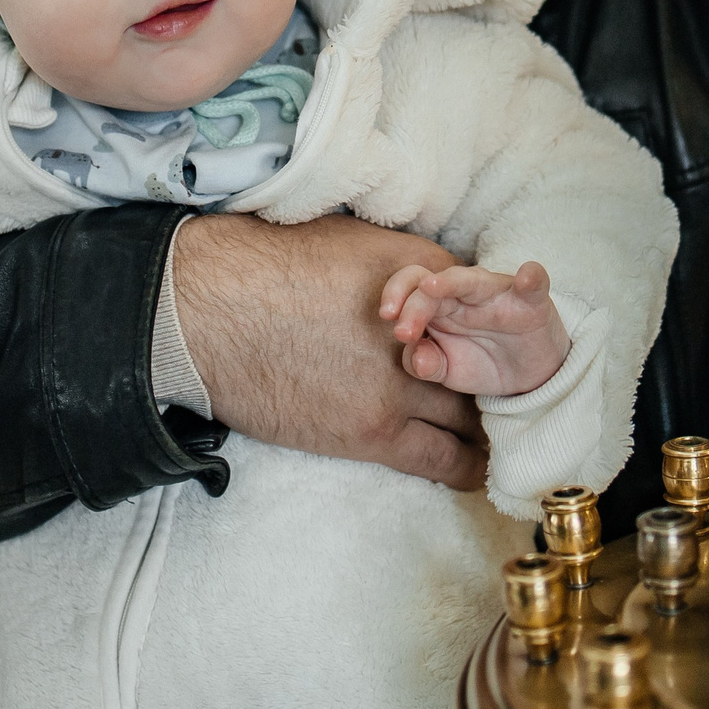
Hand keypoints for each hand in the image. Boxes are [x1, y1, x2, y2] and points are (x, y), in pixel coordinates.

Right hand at [172, 213, 487, 490]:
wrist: (206, 309)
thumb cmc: (265, 264)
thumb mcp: (351, 240)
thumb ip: (406, 266)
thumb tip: (436, 288)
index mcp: (423, 273)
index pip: (490, 306)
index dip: (496, 330)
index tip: (497, 346)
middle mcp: (426, 330)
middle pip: (489, 365)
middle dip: (496, 380)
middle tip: (502, 394)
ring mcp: (401, 386)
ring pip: (472, 416)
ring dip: (482, 424)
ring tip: (488, 433)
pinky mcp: (372, 432)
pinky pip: (444, 461)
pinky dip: (468, 465)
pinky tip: (476, 469)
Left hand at [379, 260, 569, 396]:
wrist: (527, 375)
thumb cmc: (481, 361)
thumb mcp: (448, 371)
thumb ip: (426, 364)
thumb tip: (416, 357)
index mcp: (439, 305)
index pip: (410, 287)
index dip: (395, 296)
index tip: (387, 319)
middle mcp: (465, 292)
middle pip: (433, 283)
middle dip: (413, 305)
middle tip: (402, 332)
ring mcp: (498, 294)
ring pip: (474, 278)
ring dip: (452, 282)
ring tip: (432, 286)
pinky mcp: (532, 302)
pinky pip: (533, 284)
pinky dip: (531, 277)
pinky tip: (527, 277)